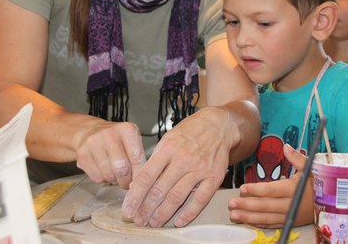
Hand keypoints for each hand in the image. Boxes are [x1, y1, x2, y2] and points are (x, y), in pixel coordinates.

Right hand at [75, 121, 145, 189]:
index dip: (139, 174)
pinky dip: (102, 179)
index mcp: (127, 130)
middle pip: (121, 168)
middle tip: (127, 182)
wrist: (89, 131)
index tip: (139, 180)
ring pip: (108, 174)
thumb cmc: (115, 139)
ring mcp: (94, 143)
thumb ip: (138, 157)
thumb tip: (142, 178)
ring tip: (115, 175)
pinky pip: (96, 177)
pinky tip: (104, 171)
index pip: (136, 158)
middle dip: (126, 181)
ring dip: (114, 180)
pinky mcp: (82, 153)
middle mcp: (110, 134)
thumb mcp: (131, 141)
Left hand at [121, 107, 232, 227]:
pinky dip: (189, 213)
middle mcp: (183, 159)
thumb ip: (156, 159)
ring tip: (154, 222)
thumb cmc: (192, 131)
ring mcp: (200, 169)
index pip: (146, 176)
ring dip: (163, 213)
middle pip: (159, 190)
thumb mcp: (169, 137)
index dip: (135, 196)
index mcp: (168, 147)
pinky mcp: (214, 177)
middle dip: (146, 209)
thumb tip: (139, 183)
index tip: (128, 209)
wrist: (220, 124)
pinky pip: (200, 199)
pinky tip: (179, 221)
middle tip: (139, 220)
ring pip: (177, 196)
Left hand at [228, 144, 312, 227]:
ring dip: (248, 217)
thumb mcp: (311, 168)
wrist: (332, 205)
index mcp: (294, 189)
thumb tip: (286, 146)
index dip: (256, 190)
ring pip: (266, 218)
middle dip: (247, 205)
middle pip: (265, 206)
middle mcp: (290, 205)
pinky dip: (258, 224)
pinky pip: (271, 224)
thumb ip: (297, 158)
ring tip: (234, 215)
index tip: (243, 188)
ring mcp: (288, 216)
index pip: (272, 190)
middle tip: (231, 203)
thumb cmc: (319, 184)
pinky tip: (247, 222)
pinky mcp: (288, 222)